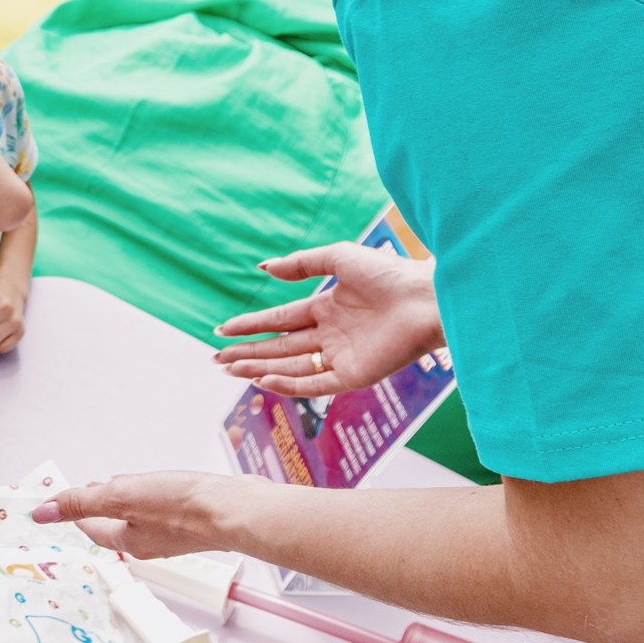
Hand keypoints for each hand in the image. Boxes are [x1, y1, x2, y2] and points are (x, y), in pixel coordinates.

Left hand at [30, 471, 251, 558]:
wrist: (237, 510)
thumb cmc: (182, 507)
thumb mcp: (120, 496)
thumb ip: (80, 503)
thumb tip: (40, 513)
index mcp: (127, 540)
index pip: (92, 527)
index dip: (77, 512)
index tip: (68, 500)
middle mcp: (150, 542)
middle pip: (116, 525)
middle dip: (102, 507)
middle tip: (91, 489)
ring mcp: (175, 534)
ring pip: (142, 518)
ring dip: (129, 502)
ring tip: (123, 484)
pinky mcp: (196, 522)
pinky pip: (167, 511)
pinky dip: (155, 499)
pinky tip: (162, 487)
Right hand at [212, 242, 443, 397]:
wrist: (428, 298)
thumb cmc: (390, 273)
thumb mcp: (339, 258)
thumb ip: (301, 265)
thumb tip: (263, 268)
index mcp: (327, 309)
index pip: (280, 321)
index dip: (250, 326)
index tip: (222, 330)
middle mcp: (331, 335)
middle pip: (279, 347)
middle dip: (247, 352)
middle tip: (216, 358)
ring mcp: (342, 357)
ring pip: (291, 367)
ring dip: (259, 368)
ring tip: (230, 369)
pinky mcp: (355, 376)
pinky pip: (315, 384)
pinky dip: (289, 384)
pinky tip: (264, 379)